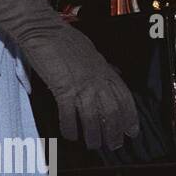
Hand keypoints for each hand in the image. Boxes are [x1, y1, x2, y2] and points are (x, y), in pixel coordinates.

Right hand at [0, 0, 138, 150]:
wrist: (44, 31)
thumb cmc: (65, 38)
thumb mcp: (91, 52)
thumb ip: (102, 67)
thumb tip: (111, 74)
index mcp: (106, 71)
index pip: (125, 99)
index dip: (130, 118)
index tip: (131, 131)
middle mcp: (97, 81)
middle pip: (112, 113)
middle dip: (114, 132)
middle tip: (112, 144)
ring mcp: (81, 85)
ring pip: (93, 118)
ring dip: (93, 135)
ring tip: (92, 145)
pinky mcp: (63, 89)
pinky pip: (69, 114)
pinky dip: (70, 127)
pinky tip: (70, 134)